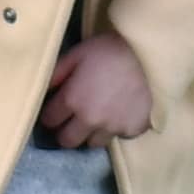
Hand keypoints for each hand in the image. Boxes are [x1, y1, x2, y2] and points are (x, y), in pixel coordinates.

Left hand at [39, 33, 154, 147]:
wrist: (150, 54)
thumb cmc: (110, 50)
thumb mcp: (78, 54)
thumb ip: (56, 73)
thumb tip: (43, 90)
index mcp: (72, 100)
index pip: (49, 121)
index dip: (51, 114)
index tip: (57, 109)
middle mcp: (90, 119)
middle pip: (67, 141)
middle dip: (66, 131)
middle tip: (73, 120)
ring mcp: (112, 128)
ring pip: (93, 144)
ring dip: (91, 134)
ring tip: (98, 119)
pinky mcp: (133, 130)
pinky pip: (118, 137)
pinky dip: (117, 129)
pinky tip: (120, 114)